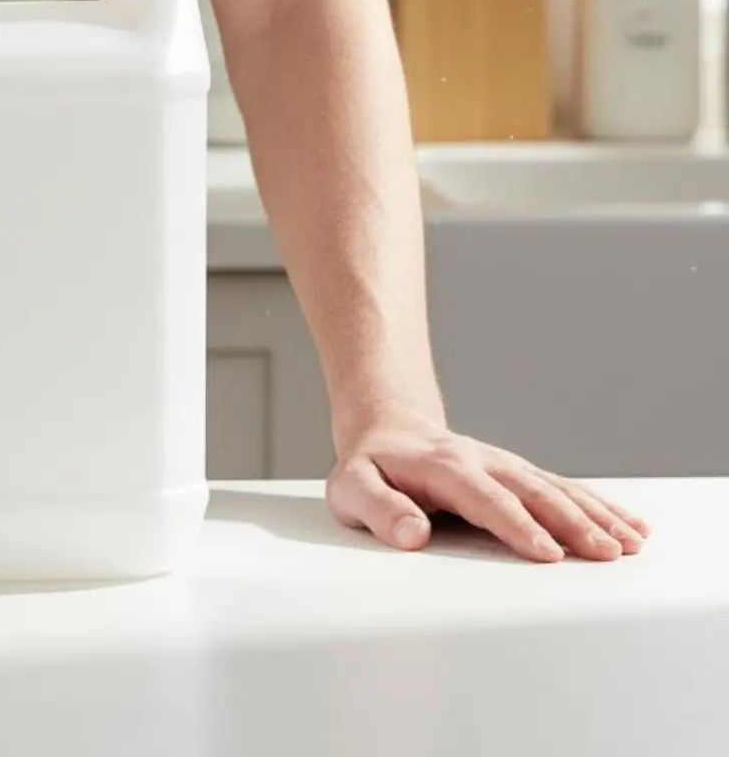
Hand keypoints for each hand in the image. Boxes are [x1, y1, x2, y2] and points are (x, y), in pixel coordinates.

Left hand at [327, 413, 650, 562]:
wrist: (388, 429)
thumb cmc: (371, 468)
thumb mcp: (352, 488)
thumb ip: (379, 509)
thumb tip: (412, 534)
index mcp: (442, 466)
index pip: (483, 498)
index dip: (516, 525)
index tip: (546, 554)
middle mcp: (481, 461)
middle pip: (532, 492)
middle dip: (572, 522)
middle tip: (606, 554)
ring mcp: (505, 466)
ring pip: (556, 489)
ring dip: (595, 515)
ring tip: (631, 544)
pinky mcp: (520, 475)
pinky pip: (565, 489)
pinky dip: (600, 506)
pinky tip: (631, 526)